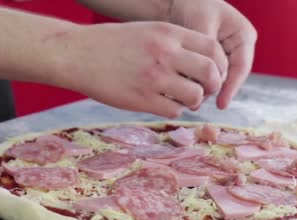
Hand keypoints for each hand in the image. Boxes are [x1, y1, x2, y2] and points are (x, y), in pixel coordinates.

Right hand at [57, 22, 227, 117]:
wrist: (77, 54)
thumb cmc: (110, 43)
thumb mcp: (146, 31)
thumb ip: (174, 43)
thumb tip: (201, 63)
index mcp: (169, 33)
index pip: (213, 48)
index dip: (219, 64)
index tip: (212, 73)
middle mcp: (165, 53)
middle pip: (211, 73)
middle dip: (213, 85)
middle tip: (203, 90)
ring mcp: (154, 77)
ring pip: (195, 95)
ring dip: (194, 101)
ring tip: (182, 99)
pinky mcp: (142, 99)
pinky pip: (174, 110)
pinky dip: (175, 110)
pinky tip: (163, 104)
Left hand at [167, 0, 256, 108]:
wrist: (178, 1)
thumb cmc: (193, 6)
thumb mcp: (201, 25)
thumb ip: (203, 53)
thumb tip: (200, 82)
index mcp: (243, 36)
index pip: (241, 68)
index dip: (231, 88)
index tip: (221, 104)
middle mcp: (238, 48)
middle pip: (229, 77)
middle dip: (214, 92)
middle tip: (197, 105)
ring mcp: (225, 55)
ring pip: (217, 79)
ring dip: (204, 91)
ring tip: (189, 103)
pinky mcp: (210, 61)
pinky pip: (205, 77)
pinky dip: (195, 84)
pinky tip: (183, 94)